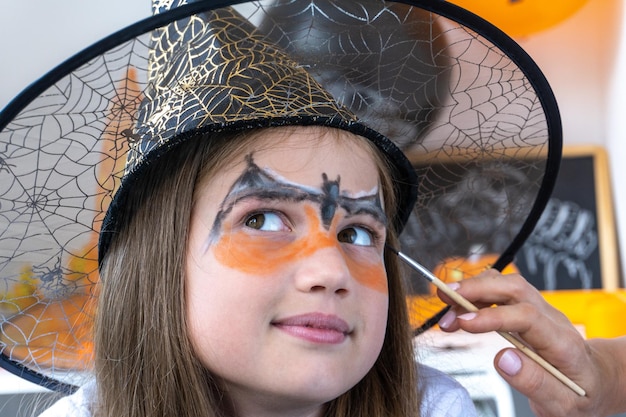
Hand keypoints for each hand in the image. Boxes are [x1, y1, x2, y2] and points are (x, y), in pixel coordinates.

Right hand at [436, 269, 625, 416]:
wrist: (595, 380)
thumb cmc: (579, 393)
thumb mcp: (563, 402)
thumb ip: (534, 382)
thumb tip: (502, 359)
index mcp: (561, 341)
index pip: (526, 316)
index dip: (492, 315)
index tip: (463, 324)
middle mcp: (550, 318)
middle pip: (514, 288)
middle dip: (476, 288)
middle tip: (444, 298)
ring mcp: (539, 309)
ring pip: (506, 284)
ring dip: (473, 289)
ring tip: (446, 308)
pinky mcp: (526, 308)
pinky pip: (500, 290)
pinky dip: (476, 293)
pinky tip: (459, 308)